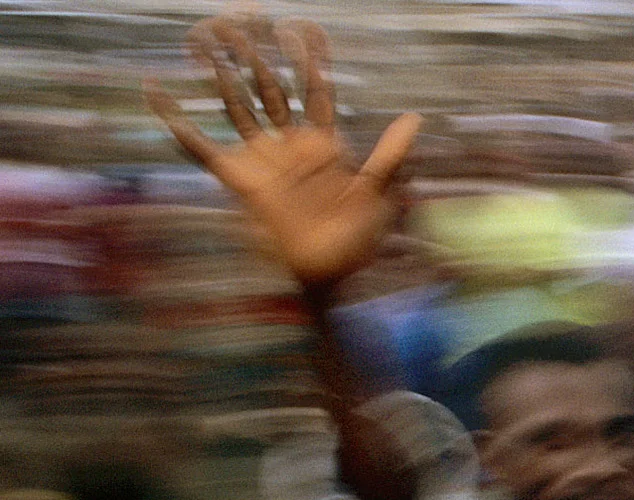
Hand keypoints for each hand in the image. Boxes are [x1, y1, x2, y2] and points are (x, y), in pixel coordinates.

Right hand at [148, 14, 420, 297]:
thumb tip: (414, 119)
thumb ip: (391, 155)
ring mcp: (261, 159)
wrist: (328, 275)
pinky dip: (174, 119)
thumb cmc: (357, 240)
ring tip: (204, 39)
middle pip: (269, 88)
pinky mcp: (237, 178)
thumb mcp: (379, 194)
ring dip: (220, 73)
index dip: (308, 60)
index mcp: (324, 143)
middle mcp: (289, 144)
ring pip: (236, 105)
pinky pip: (199, 145)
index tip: (301, 27)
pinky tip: (155, 92)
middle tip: (242, 17)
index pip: (315, 91)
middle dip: (256, 54)